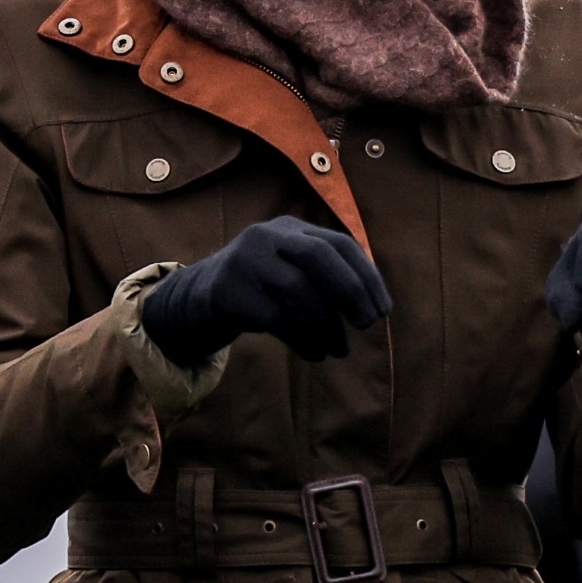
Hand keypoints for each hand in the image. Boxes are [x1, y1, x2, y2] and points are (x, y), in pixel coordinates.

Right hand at [139, 218, 389, 371]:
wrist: (198, 299)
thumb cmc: (262, 290)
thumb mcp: (293, 272)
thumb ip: (326, 278)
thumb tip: (373, 305)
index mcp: (292, 229)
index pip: (340, 243)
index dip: (367, 276)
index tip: (383, 310)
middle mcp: (268, 237)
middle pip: (319, 256)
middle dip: (350, 291)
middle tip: (368, 324)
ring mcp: (245, 262)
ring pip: (297, 288)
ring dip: (327, 324)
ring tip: (340, 349)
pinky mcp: (229, 292)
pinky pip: (275, 318)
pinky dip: (302, 339)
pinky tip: (315, 353)